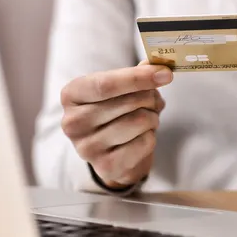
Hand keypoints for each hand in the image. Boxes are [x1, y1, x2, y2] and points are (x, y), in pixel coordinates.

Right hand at [60, 61, 172, 188]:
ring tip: (148, 118)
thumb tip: (159, 70)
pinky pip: (144, 143)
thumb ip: (136, 75)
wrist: (110, 152)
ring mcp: (87, 148)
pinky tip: (142, 136)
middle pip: (126, 103)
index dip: (137, 78)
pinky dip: (151, 136)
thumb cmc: (114, 112)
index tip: (164, 74)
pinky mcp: (106, 167)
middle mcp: (73, 123)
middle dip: (150, 97)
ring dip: (152, 117)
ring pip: (138, 122)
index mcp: (71, 95)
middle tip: (155, 99)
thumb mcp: (118, 89)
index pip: (105, 85)